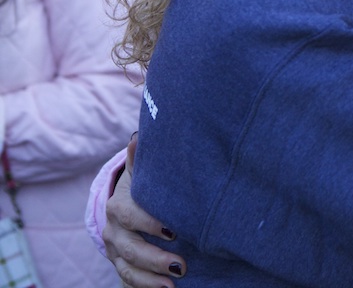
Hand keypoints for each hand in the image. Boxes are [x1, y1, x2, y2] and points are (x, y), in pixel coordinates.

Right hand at [104, 136, 185, 287]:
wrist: (126, 208)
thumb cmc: (144, 188)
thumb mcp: (142, 174)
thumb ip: (141, 159)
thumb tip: (137, 137)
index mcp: (119, 207)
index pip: (129, 215)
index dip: (149, 223)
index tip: (173, 230)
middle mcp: (114, 233)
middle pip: (129, 249)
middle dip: (154, 258)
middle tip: (182, 265)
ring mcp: (116, 252)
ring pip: (127, 269)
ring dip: (150, 279)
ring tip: (174, 285)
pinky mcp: (123, 267)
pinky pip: (128, 282)